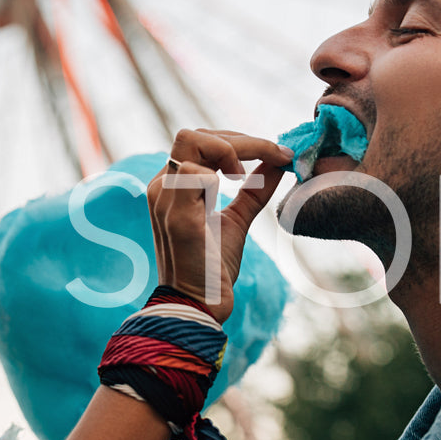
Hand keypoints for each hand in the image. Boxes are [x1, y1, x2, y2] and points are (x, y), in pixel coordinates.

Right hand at [149, 129, 290, 322]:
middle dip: (241, 139)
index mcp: (173, 187)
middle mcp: (161, 187)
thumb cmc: (213, 268)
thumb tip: (279, 162)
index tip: (278, 153)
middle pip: (193, 134)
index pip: (199, 142)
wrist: (200, 306)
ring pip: (191, 141)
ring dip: (233, 149)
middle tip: (275, 155)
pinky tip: (238, 186)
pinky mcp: (176, 215)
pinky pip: (197, 173)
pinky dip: (223, 174)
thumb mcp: (238, 220)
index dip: (240, 141)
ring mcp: (164, 199)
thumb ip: (254, 190)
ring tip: (252, 173)